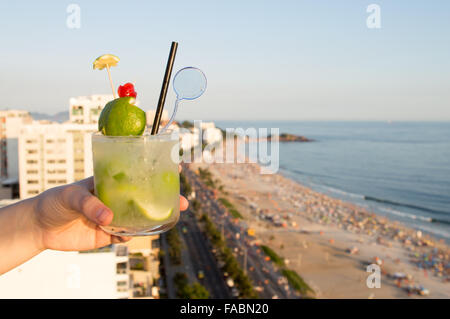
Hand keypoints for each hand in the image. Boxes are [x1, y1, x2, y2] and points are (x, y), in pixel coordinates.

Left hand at [32, 176, 188, 251]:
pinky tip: (134, 233)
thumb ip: (90, 204)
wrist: (40, 227)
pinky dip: (133, 235)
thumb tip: (109, 218)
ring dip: (155, 218)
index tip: (175, 167)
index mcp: (110, 182)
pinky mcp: (108, 234)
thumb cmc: (56, 201)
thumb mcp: (71, 196)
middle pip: (146, 196)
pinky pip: (126, 235)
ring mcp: (114, 216)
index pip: (137, 172)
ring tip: (170, 218)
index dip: (156, 169)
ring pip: (140, 217)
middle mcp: (116, 198)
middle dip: (166, 198)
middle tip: (183, 201)